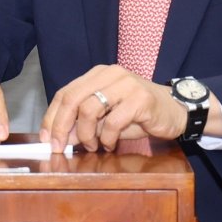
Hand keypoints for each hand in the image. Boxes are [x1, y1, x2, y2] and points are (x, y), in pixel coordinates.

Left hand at [41, 65, 188, 152]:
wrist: (175, 112)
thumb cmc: (139, 115)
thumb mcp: (107, 117)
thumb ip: (84, 123)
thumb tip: (59, 138)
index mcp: (98, 75)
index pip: (65, 93)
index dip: (51, 117)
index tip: (46, 139)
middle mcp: (110, 74)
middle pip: (72, 98)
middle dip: (61, 126)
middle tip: (60, 147)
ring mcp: (126, 84)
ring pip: (89, 109)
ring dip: (86, 134)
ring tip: (92, 146)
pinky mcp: (140, 98)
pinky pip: (112, 122)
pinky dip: (106, 138)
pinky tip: (110, 144)